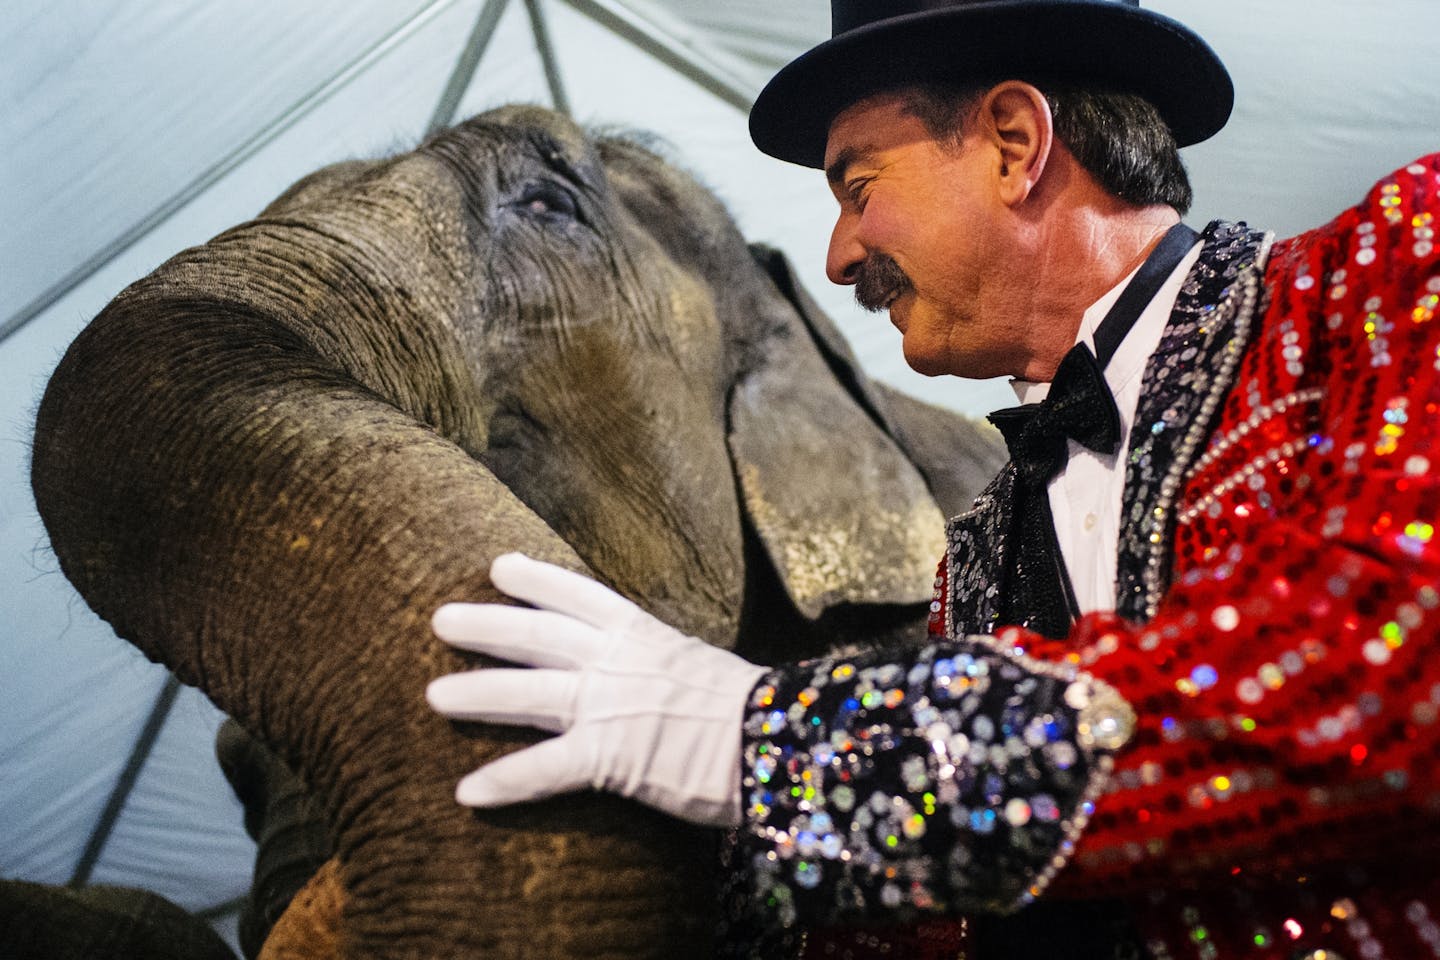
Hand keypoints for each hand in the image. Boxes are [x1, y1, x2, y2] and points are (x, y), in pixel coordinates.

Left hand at [426, 553, 768, 826]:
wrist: (775, 742)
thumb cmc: (752, 711)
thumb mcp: (702, 668)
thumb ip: (665, 665)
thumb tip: (654, 673)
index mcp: (644, 635)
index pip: (581, 595)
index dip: (537, 579)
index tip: (500, 566)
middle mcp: (617, 662)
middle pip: (538, 635)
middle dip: (486, 625)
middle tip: (439, 618)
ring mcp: (609, 705)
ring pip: (526, 692)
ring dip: (476, 693)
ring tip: (432, 696)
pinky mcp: (609, 756)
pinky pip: (544, 769)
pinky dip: (504, 780)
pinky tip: (466, 792)